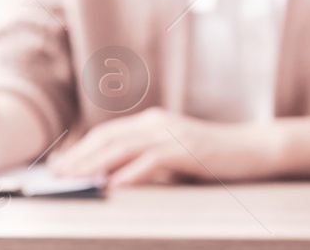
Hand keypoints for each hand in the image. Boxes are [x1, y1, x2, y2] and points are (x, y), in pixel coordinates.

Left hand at [47, 108, 283, 186]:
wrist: (253, 149)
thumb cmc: (211, 157)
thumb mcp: (172, 156)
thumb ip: (145, 161)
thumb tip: (110, 178)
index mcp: (150, 123)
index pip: (106, 134)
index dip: (80, 149)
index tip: (57, 164)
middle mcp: (156, 123)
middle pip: (108, 139)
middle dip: (79, 157)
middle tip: (56, 175)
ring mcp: (172, 134)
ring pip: (124, 148)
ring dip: (96, 164)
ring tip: (76, 179)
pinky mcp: (188, 150)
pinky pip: (153, 161)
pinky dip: (131, 173)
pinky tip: (115, 185)